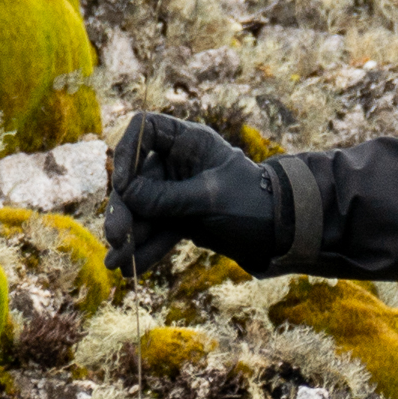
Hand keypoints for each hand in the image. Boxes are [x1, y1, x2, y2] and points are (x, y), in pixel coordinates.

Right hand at [105, 113, 281, 278]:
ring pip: (142, 209)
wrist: (281, 235)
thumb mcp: (210, 200)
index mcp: (191, 142)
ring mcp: (177, 191)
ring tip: (116, 263)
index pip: (147, 128)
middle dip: (125, 209)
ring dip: (130, 235)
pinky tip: (130, 269)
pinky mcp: (180, 218)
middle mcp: (179, 163)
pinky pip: (156, 231)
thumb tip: (126, 194)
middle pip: (136, 177)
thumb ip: (167, 198)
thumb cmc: (254, 205)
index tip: (124, 182)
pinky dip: (145, 249)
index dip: (129, 151)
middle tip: (116, 236)